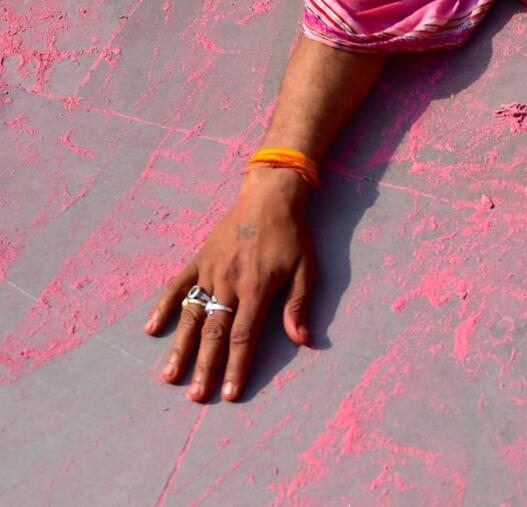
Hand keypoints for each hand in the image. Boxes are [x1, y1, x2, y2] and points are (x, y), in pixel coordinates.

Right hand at [143, 168, 315, 401]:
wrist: (269, 198)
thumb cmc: (292, 236)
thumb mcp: (306, 269)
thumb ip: (298, 305)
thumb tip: (302, 340)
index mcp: (256, 288)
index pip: (243, 337)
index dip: (236, 367)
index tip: (230, 394)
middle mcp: (229, 283)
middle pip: (213, 334)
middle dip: (205, 368)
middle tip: (196, 396)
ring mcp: (210, 271)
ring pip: (191, 315)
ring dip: (179, 347)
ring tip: (169, 376)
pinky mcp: (199, 260)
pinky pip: (177, 286)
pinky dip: (163, 307)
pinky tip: (152, 329)